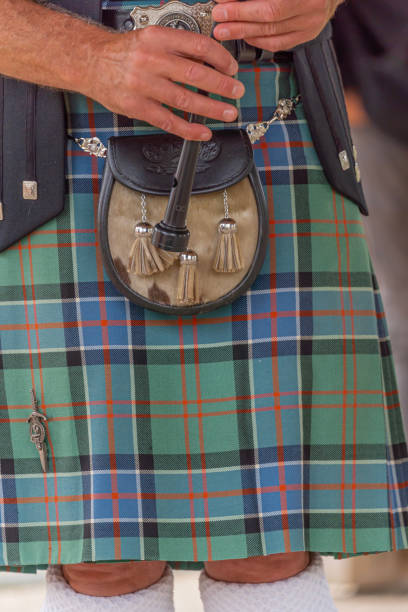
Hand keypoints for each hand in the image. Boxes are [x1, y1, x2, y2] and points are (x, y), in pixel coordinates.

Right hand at [86, 26, 244, 140]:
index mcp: (158, 38)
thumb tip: (210, 62)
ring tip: (227, 113)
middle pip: (195, 74)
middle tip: (237, 92)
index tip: (232, 69)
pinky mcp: (137, 107)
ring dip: (210, 108)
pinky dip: (188, 129)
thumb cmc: (123, 53)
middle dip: (222, 85)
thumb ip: (177, 49)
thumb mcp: (150, 39)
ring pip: (184, 99)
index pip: (198, 46)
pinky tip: (202, 132)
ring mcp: (143, 85)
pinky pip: (167, 121)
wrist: (90, 62)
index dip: (220, 58)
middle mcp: (150, 59)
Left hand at [212, 0, 343, 51]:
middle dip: (239, 18)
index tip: (221, 2)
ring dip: (245, 32)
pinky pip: (279, 43)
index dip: (242, 5)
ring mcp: (311, 22)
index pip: (270, 3)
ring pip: (272, 32)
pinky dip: (259, 40)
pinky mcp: (309, 34)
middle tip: (218, 19)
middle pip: (269, 16)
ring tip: (224, 30)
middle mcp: (312, 5)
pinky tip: (245, 36)